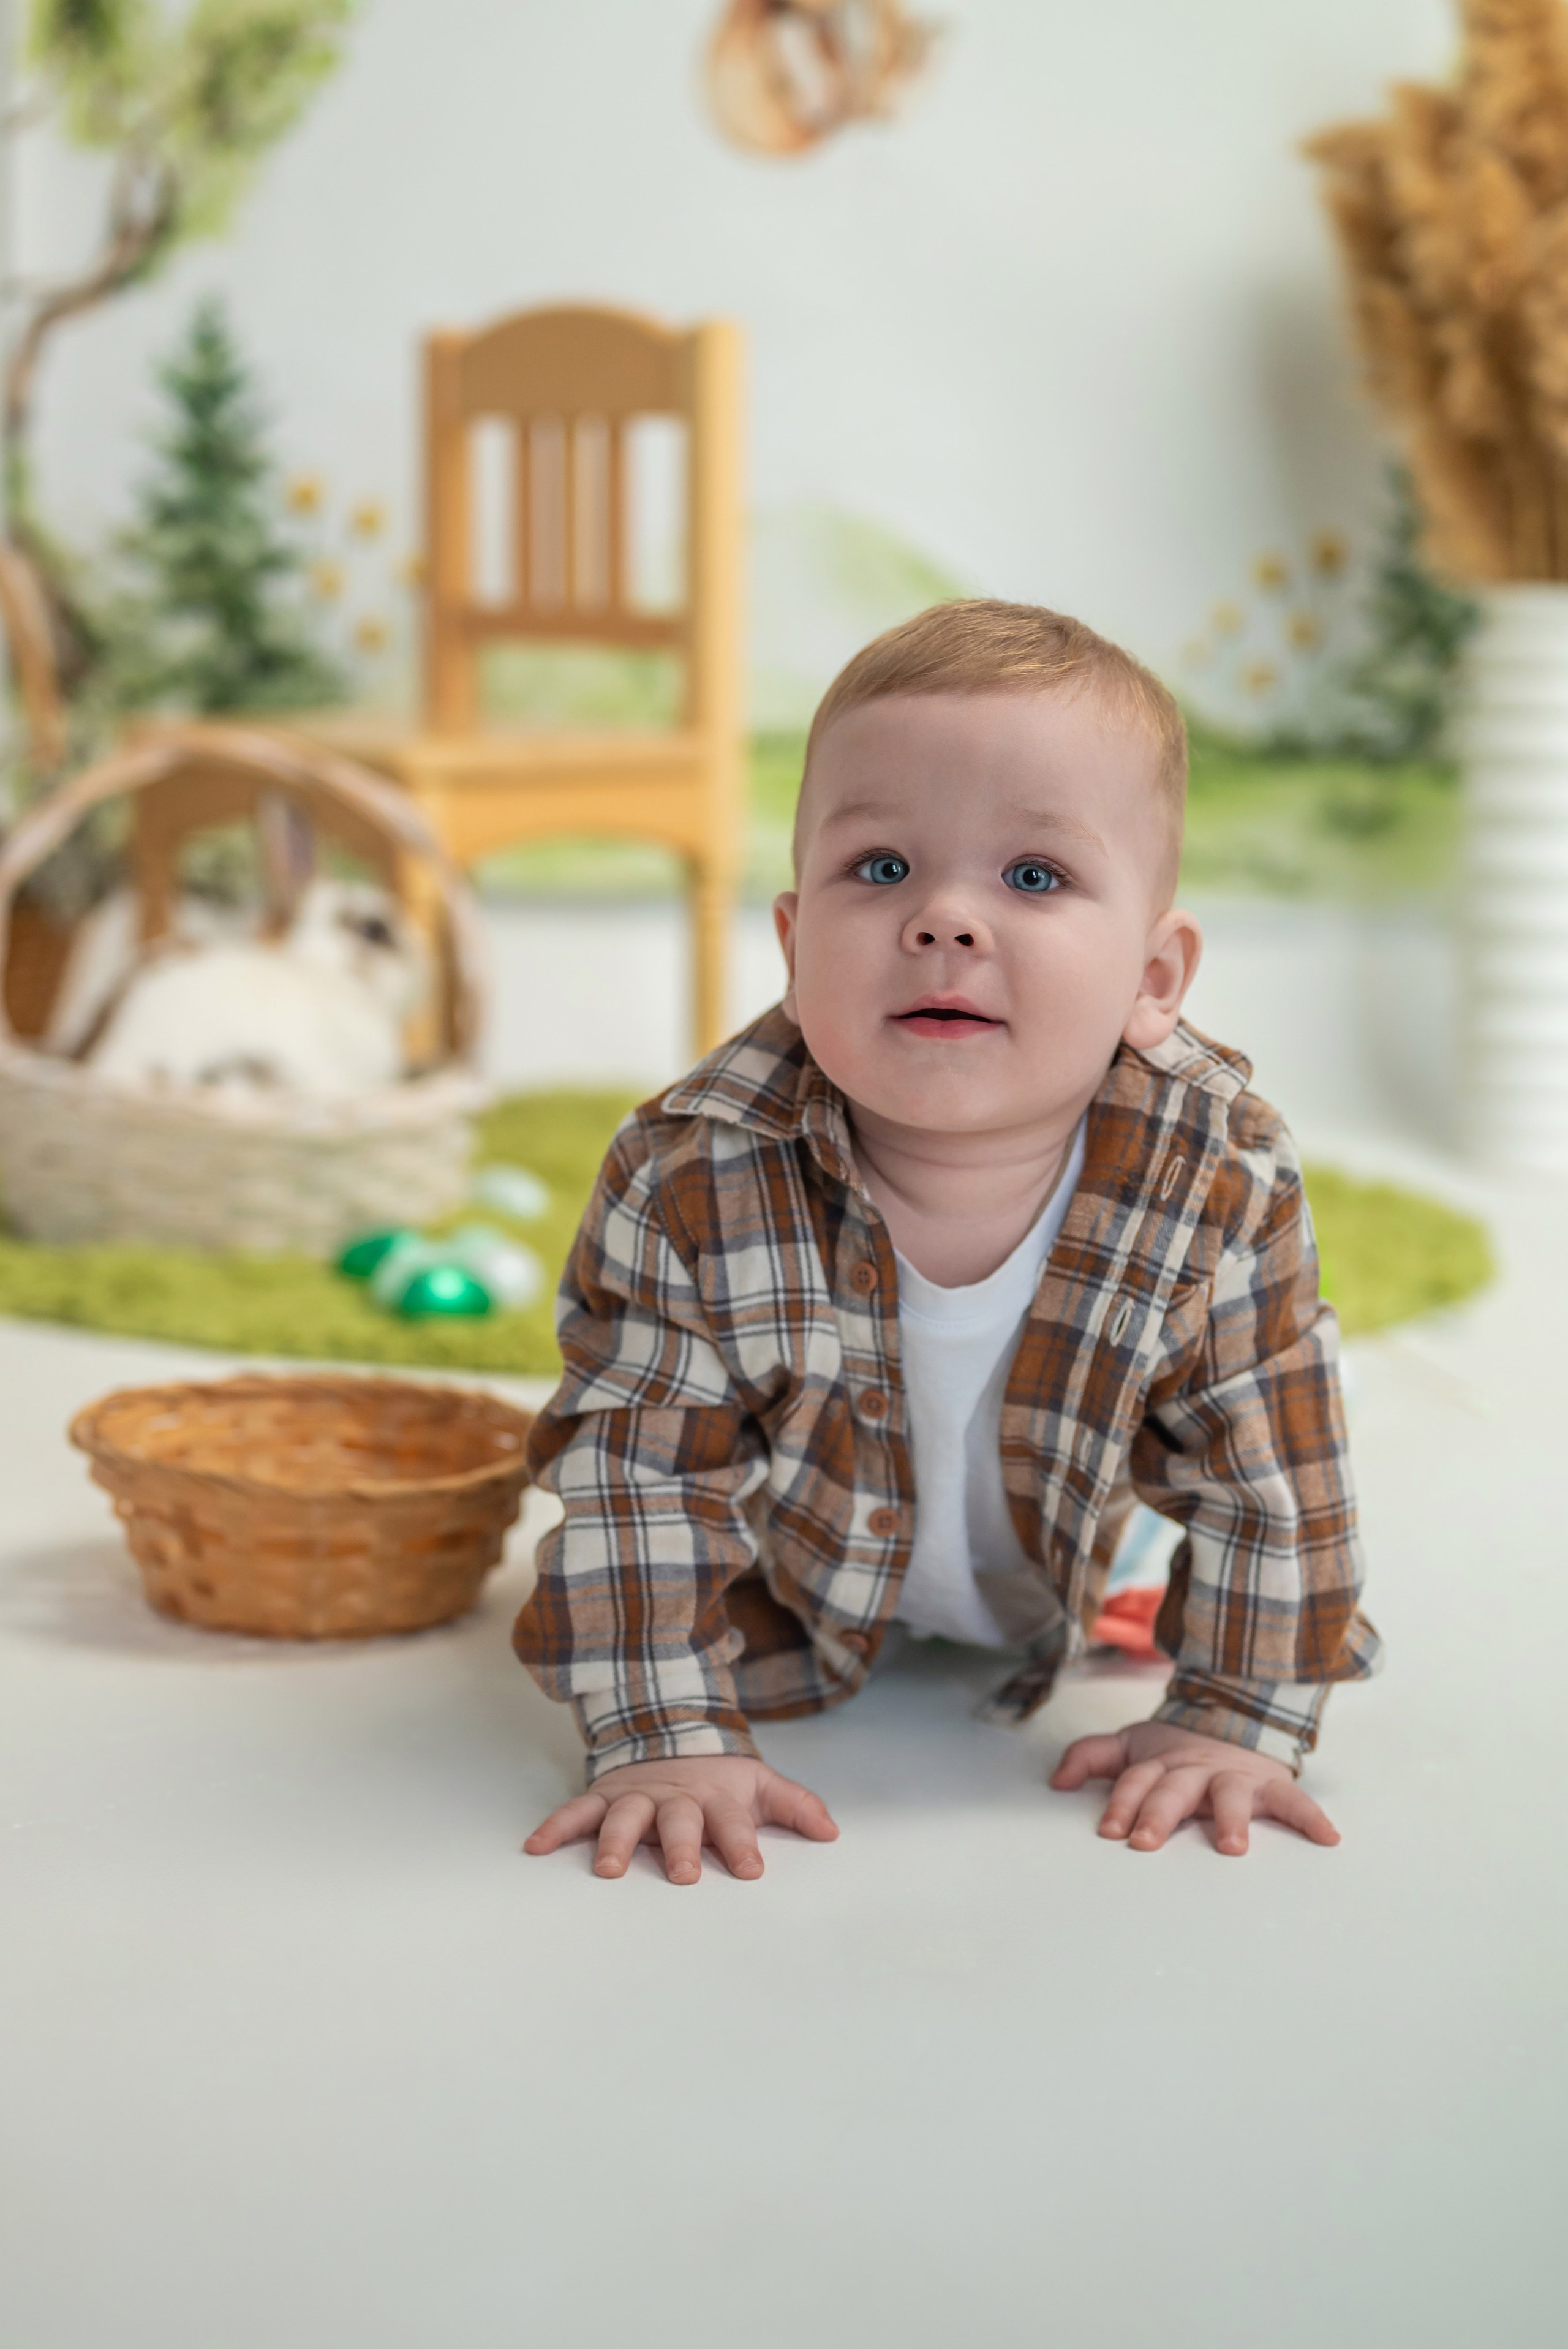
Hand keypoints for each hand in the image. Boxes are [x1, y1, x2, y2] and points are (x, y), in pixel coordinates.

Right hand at [524, 1754, 838, 1884]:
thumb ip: (795, 1806)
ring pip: (625, 1816)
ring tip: (609, 1870)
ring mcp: (636, 1796)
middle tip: (681, 1874)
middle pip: (678, 1821)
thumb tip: (833, 1831)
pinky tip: (536, 1848)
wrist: (672, 1735)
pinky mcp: (604, 1797)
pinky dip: (556, 1827)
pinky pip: (577, 1812)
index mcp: (716, 1798)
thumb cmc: (720, 1778)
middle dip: (679, 1846)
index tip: (752, 1870)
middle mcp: (675, 1797)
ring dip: (616, 1841)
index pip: (734, 1822)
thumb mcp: (760, 1784)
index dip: (743, 1844)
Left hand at [1050, 1719, 1338, 1856]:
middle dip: (1159, 1814)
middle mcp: (1196, 1769)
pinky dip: (1311, 1817)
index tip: (1109, 1830)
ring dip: (1230, 1817)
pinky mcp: (1270, 1785)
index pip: (1135, 1782)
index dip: (1122, 1804)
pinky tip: (1327, 1838)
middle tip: (1147, 1842)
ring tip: (1231, 1846)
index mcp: (1162, 1764)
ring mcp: (1234, 1777)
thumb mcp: (1131, 1746)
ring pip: (1229, 1795)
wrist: (1232, 1719)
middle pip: (1173, 1790)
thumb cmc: (1175, 1750)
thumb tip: (1055, 1780)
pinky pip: (1294, 1800)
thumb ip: (1091, 1757)